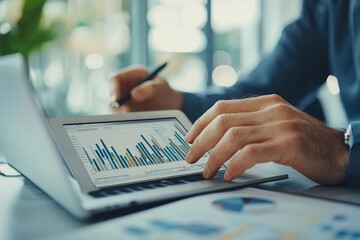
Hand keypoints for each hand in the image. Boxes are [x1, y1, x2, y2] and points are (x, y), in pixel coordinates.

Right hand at [110, 66, 183, 112]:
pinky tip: (132, 120)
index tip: (117, 100)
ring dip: (119, 112)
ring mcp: (125, 98)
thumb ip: (149, 88)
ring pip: (114, 106)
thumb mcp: (161, 87)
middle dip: (115, 103)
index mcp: (132, 75)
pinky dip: (123, 118)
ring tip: (131, 116)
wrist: (171, 105)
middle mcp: (125, 86)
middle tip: (123, 112)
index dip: (113, 88)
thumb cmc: (165, 92)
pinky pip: (120, 114)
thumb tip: (133, 94)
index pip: (115, 79)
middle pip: (112, 94)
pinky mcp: (127, 109)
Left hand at [185, 94, 348, 184]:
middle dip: (201, 141)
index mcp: (265, 102)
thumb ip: (252, 123)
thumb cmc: (304, 141)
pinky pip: (252, 153)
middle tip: (190, 157)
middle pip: (223, 121)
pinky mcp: (289, 144)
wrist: (340, 151)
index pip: (222, 107)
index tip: (189, 138)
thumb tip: (218, 136)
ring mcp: (280, 125)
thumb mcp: (276, 123)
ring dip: (214, 156)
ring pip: (233, 136)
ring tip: (206, 170)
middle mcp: (271, 110)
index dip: (201, 122)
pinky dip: (235, 165)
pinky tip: (229, 175)